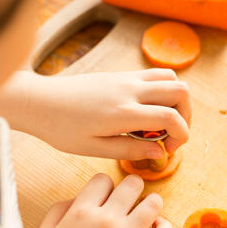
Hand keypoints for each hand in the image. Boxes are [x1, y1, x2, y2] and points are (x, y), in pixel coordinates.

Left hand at [0, 69, 191, 159]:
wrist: (39, 101)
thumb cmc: (62, 128)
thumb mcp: (94, 148)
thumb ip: (130, 151)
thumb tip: (159, 153)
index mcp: (123, 112)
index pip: (170, 116)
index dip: (181, 134)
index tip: (170, 149)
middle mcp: (129, 90)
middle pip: (180, 91)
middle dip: (187, 115)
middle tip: (172, 135)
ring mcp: (126, 78)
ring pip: (170, 77)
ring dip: (177, 99)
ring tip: (163, 121)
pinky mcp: (120, 74)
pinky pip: (154, 74)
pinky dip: (163, 90)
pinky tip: (148, 108)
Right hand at [35, 173, 172, 227]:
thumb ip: (59, 209)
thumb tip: (78, 197)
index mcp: (81, 212)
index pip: (103, 178)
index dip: (106, 186)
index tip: (107, 197)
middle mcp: (105, 220)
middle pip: (132, 184)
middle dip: (133, 188)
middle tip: (131, 199)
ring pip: (153, 203)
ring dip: (152, 204)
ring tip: (147, 212)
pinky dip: (163, 227)